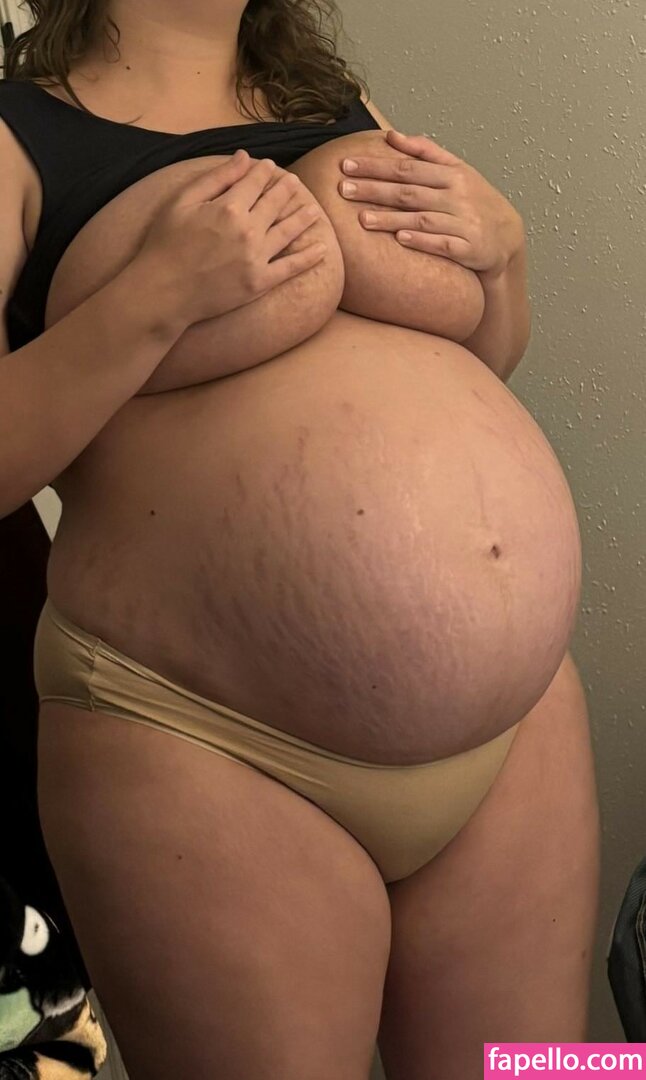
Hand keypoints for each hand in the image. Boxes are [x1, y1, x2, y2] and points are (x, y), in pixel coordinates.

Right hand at [138, 150, 325, 325]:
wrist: (163, 292)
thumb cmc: (166, 244)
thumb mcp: (183, 201)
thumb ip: (217, 178)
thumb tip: (244, 157)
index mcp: (229, 207)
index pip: (255, 182)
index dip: (264, 171)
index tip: (270, 166)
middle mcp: (248, 230)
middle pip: (275, 203)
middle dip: (286, 190)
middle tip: (295, 182)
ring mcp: (257, 258)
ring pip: (288, 231)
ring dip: (303, 217)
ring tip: (313, 209)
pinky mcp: (260, 283)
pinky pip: (290, 268)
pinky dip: (308, 258)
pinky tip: (322, 249)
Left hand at [339, 130, 523, 277]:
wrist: (507, 236)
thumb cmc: (474, 201)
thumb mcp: (457, 170)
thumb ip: (424, 152)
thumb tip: (391, 135)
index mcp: (451, 174)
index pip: (406, 167)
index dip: (375, 165)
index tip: (346, 164)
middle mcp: (457, 196)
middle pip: (409, 191)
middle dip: (374, 189)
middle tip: (343, 189)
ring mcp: (464, 223)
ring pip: (422, 218)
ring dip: (391, 219)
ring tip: (361, 220)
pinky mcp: (469, 249)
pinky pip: (442, 244)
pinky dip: (422, 241)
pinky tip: (400, 239)